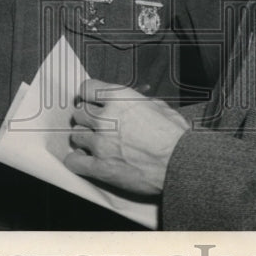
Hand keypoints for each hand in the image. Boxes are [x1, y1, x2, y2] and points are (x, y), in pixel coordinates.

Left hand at [64, 78, 189, 195]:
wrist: (180, 163)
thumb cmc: (174, 136)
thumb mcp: (157, 106)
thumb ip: (135, 102)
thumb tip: (129, 102)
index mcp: (119, 98)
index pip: (87, 88)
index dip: (89, 95)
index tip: (90, 101)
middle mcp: (106, 118)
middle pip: (79, 112)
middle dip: (87, 118)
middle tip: (95, 124)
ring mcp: (101, 143)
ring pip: (76, 136)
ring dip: (84, 139)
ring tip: (94, 143)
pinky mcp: (100, 167)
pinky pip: (74, 162)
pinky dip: (77, 161)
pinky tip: (84, 160)